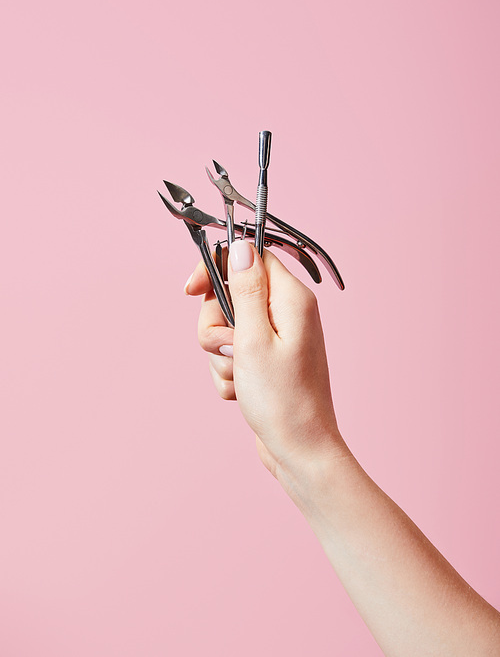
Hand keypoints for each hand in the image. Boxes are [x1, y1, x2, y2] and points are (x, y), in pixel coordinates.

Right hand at [185, 240, 347, 478]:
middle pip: (230, 296)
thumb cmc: (282, 400)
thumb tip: (241, 246)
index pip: (249, 258)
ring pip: (226, 328)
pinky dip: (228, 372)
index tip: (191, 290)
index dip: (217, 269)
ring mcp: (277, 339)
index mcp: (291, 299)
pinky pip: (231, 354)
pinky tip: (241, 392)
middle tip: (229, 349)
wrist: (300, 451)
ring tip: (238, 377)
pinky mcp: (266, 361)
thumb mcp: (255, 339)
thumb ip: (245, 289)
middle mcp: (286, 313)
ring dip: (220, 355)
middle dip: (216, 325)